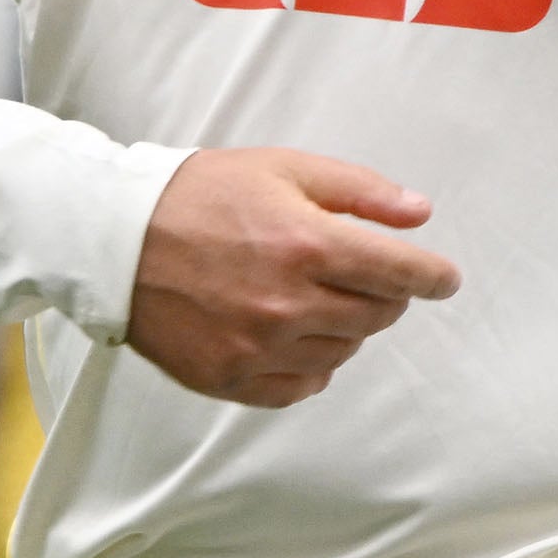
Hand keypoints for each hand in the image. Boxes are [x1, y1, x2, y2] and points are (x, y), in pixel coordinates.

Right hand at [122, 147, 460, 407]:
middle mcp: (287, 304)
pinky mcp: (225, 378)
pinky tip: (292, 337)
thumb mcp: (287, 169)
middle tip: (361, 276)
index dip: (433, 278)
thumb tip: (421, 214)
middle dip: (383, 295)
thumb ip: (362, 192)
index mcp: (308, 247)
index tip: (444, 281)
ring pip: (342, 353)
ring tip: (315, 299)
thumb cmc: (202, 195)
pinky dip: (309, 366)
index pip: (400, 275)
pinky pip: (299, 388)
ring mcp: (255, 347)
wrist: (113, 237)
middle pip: (376, 317)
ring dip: (344, 329)